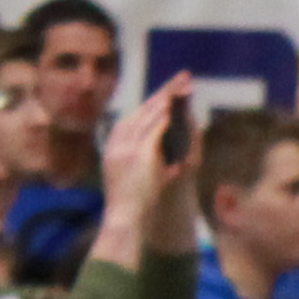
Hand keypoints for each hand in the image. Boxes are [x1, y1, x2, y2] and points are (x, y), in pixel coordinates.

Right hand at [97, 75, 196, 238]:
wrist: (123, 220)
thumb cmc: (130, 204)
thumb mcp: (131, 176)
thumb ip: (140, 159)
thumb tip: (157, 148)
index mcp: (114, 147)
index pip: (134, 116)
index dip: (153, 102)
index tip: (166, 91)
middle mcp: (118, 143)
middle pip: (142, 110)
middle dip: (164, 93)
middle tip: (182, 78)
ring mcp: (126, 148)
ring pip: (148, 116)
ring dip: (167, 100)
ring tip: (183, 87)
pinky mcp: (138, 155)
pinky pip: (152, 130)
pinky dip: (163, 117)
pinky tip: (174, 108)